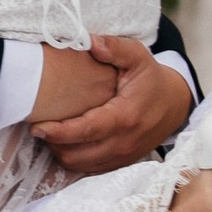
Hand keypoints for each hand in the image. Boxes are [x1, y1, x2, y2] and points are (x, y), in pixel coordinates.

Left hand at [34, 34, 194, 175]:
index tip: (37, 126)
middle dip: (53, 143)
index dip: (58, 132)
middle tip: (38, 125)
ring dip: (61, 151)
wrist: (175, 104)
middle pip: (77, 154)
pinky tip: (66, 141)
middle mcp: (124, 142)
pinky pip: (89, 169)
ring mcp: (123, 156)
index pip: (85, 131)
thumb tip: (90, 41)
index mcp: (125, 117)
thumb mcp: (137, 56)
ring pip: (80, 165)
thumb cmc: (150, 78)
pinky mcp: (121, 163)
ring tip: (50, 132)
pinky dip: (74, 158)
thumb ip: (115, 47)